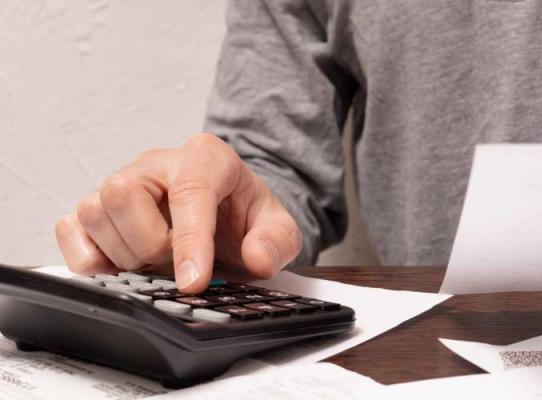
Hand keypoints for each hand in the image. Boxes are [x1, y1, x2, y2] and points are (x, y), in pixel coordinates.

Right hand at [56, 134, 301, 293]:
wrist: (228, 219)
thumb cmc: (245, 218)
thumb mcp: (280, 230)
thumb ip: (276, 242)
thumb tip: (256, 258)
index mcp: (206, 158)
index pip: (189, 190)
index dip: (189, 240)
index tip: (194, 282)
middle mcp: (156, 164)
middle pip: (125, 196)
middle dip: (153, 245)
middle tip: (181, 263)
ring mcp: (120, 183)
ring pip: (94, 213)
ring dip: (127, 255)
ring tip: (159, 263)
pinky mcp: (95, 209)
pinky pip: (70, 230)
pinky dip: (92, 259)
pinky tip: (125, 267)